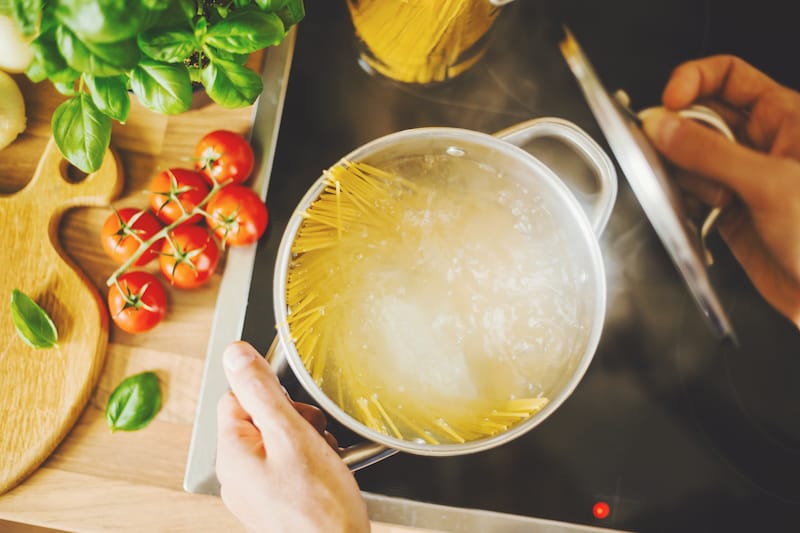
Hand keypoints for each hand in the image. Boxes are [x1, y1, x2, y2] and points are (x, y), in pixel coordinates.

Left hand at [216, 341, 368, 532]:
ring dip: (307, 440)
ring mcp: (257, 491)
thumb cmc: (319, 508)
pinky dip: (311, 461)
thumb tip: (235, 354)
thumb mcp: (292, 435)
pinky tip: (327, 472)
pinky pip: (290, 465)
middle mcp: (238, 475)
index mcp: (232, 454)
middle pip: (261, 418)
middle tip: (315, 435)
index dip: (271, 393)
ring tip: (325, 457)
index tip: (295, 405)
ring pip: (280, 441)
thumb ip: (262, 392)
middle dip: (295, 418)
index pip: (238, 396)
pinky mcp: (277, 502)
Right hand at [641, 55, 799, 326]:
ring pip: (689, 158)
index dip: (692, 81)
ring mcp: (742, 178)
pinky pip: (689, 194)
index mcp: (786, 119)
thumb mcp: (770, 185)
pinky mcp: (727, 211)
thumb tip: (662, 127)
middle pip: (699, 117)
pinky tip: (698, 214)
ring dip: (682, 175)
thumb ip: (710, 153)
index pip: (728, 76)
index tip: (667, 104)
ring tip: (703, 197)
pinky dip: (682, 203)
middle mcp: (761, 144)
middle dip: (678, 134)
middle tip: (666, 152)